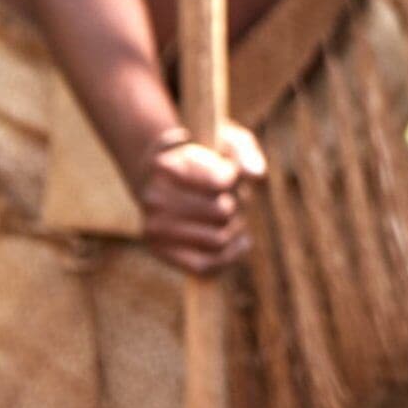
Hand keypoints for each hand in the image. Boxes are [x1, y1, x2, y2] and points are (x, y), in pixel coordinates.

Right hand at [134, 121, 267, 274]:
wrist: (167, 176)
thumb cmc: (207, 157)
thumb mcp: (228, 140)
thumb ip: (244, 151)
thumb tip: (255, 175)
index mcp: (164, 164)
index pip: (220, 183)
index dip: (234, 179)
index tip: (230, 173)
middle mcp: (152, 197)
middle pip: (223, 211)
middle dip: (238, 203)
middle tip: (233, 195)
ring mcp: (153, 227)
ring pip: (218, 239)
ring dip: (237, 227)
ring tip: (234, 215)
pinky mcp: (160, 251)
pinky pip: (206, 267)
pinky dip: (231, 255)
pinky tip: (241, 240)